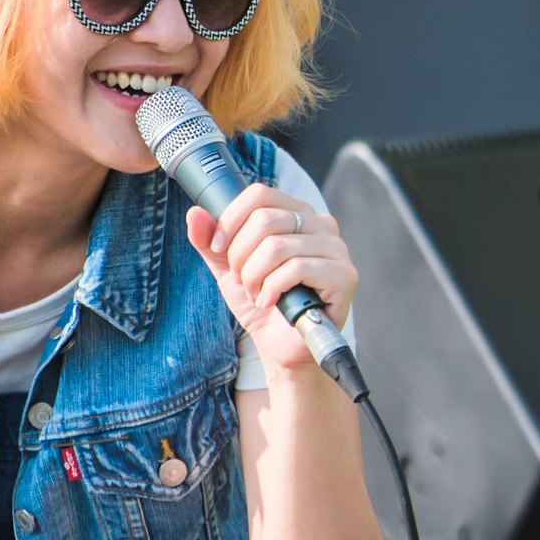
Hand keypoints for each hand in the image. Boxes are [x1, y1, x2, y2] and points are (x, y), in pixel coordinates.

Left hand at [187, 185, 357, 379]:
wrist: (282, 345)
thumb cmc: (262, 302)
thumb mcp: (228, 269)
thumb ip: (210, 242)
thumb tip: (195, 214)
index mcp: (297, 213)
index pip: (260, 194)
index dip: (231, 220)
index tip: (219, 248)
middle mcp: (321, 224)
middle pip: (265, 219)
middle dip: (241, 256)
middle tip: (242, 280)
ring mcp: (336, 249)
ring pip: (278, 246)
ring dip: (254, 277)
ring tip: (256, 294)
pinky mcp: (344, 275)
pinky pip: (298, 268)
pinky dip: (273, 288)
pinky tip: (270, 302)